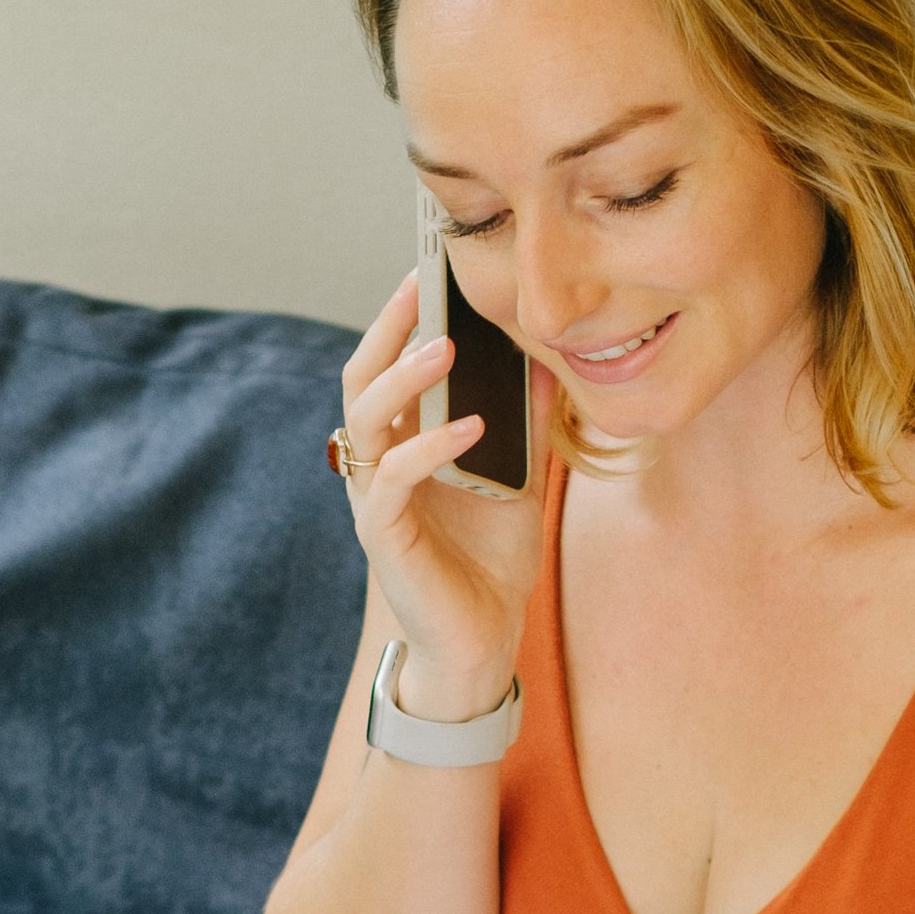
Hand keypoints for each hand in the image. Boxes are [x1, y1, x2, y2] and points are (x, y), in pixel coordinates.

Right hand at [335, 271, 554, 719]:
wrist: (481, 642)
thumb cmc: (490, 563)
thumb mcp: (522, 480)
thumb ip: (528, 425)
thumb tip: (554, 362)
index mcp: (403, 445)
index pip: (388, 368)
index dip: (402, 320)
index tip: (431, 270)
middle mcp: (380, 465)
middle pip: (360, 379)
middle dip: (388, 329)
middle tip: (421, 286)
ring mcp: (376, 499)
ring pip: (366, 420)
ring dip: (402, 377)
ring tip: (444, 347)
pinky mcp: (384, 536)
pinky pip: (396, 479)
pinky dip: (430, 446)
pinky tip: (471, 426)